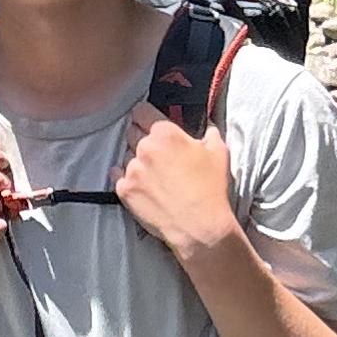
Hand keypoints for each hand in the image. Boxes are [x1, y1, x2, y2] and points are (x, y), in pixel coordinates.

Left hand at [116, 105, 238, 261]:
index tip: (147, 122)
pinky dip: (127, 179)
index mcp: (165, 133)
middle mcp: (144, 147)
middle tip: (156, 152)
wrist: (199, 225)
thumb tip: (208, 125)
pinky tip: (142, 186)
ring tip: (153, 175)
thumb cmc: (210, 188)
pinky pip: (117, 177)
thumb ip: (209, 131)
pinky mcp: (124, 190)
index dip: (145, 116)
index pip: (141, 111)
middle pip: (132, 132)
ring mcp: (132, 169)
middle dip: (141, 138)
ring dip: (136, 160)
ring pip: (125, 155)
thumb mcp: (218, 151)